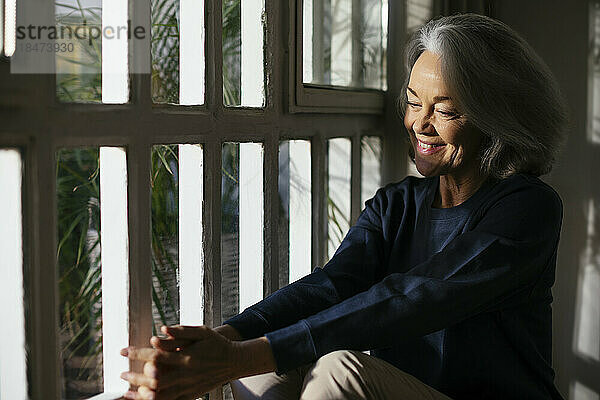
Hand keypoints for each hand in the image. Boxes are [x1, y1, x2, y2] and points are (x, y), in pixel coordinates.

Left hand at [120, 325, 240, 399]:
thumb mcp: (201, 331)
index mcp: (186, 357)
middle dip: (135, 377)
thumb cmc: (216, 344)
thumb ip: (180, 331)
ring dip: (141, 394)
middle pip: (154, 379)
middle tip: (122, 373)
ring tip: (127, 391)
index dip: (137, 353)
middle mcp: (186, 374)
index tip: (124, 351)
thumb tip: (160, 330)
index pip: (155, 356)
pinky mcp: (191, 395)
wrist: (234, 362)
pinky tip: (145, 399)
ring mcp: (188, 387)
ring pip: (160, 395)